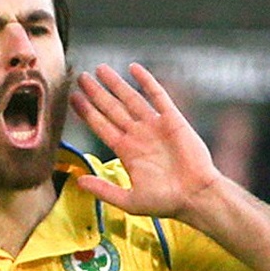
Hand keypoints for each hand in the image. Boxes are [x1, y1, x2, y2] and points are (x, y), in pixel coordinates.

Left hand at [70, 63, 224, 220]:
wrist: (196, 196)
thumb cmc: (166, 202)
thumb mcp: (129, 201)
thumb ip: (103, 190)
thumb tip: (78, 181)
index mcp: (127, 151)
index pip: (101, 126)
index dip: (87, 112)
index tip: (73, 98)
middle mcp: (138, 135)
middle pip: (112, 109)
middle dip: (96, 93)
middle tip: (81, 77)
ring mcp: (154, 126)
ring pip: (130, 99)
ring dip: (115, 84)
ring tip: (99, 69)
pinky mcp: (172, 119)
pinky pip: (157, 96)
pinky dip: (146, 81)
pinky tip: (133, 68)